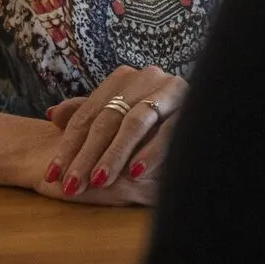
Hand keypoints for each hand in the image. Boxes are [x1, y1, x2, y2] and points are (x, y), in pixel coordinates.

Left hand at [41, 65, 185, 204]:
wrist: (212, 109)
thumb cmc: (157, 120)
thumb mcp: (119, 116)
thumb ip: (88, 115)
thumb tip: (52, 115)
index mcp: (123, 78)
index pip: (87, 114)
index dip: (68, 145)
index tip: (52, 175)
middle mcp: (145, 78)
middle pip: (107, 119)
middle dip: (87, 155)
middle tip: (71, 185)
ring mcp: (170, 90)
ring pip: (135, 122)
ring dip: (115, 154)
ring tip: (99, 180)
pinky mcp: (193, 105)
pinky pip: (169, 130)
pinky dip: (152, 152)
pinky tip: (136, 172)